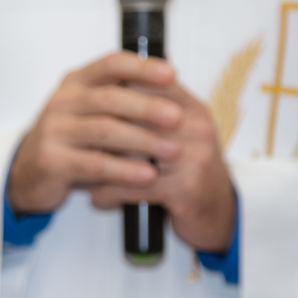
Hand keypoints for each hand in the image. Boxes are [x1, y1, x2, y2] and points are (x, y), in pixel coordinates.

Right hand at [7, 52, 182, 213]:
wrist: (30, 173)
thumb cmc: (71, 140)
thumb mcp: (91, 112)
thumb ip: (122, 98)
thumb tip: (172, 90)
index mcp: (76, 82)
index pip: (110, 64)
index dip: (142, 68)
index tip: (172, 75)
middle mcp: (62, 101)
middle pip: (111, 98)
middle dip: (148, 108)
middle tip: (178, 118)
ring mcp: (54, 130)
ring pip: (105, 131)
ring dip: (143, 141)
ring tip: (173, 151)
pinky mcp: (52, 161)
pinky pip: (95, 164)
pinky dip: (125, 170)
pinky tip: (148, 175)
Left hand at [89, 83, 236, 252]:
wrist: (220, 213)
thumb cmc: (192, 172)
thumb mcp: (180, 135)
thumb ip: (155, 113)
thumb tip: (110, 93)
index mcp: (192, 110)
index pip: (151, 84)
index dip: (116, 90)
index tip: (88, 101)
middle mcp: (196, 129)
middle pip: (139, 118)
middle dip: (104, 128)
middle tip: (77, 137)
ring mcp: (193, 159)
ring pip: (135, 153)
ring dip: (102, 164)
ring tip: (81, 168)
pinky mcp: (185, 190)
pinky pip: (138, 187)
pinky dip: (112, 193)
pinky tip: (97, 196)